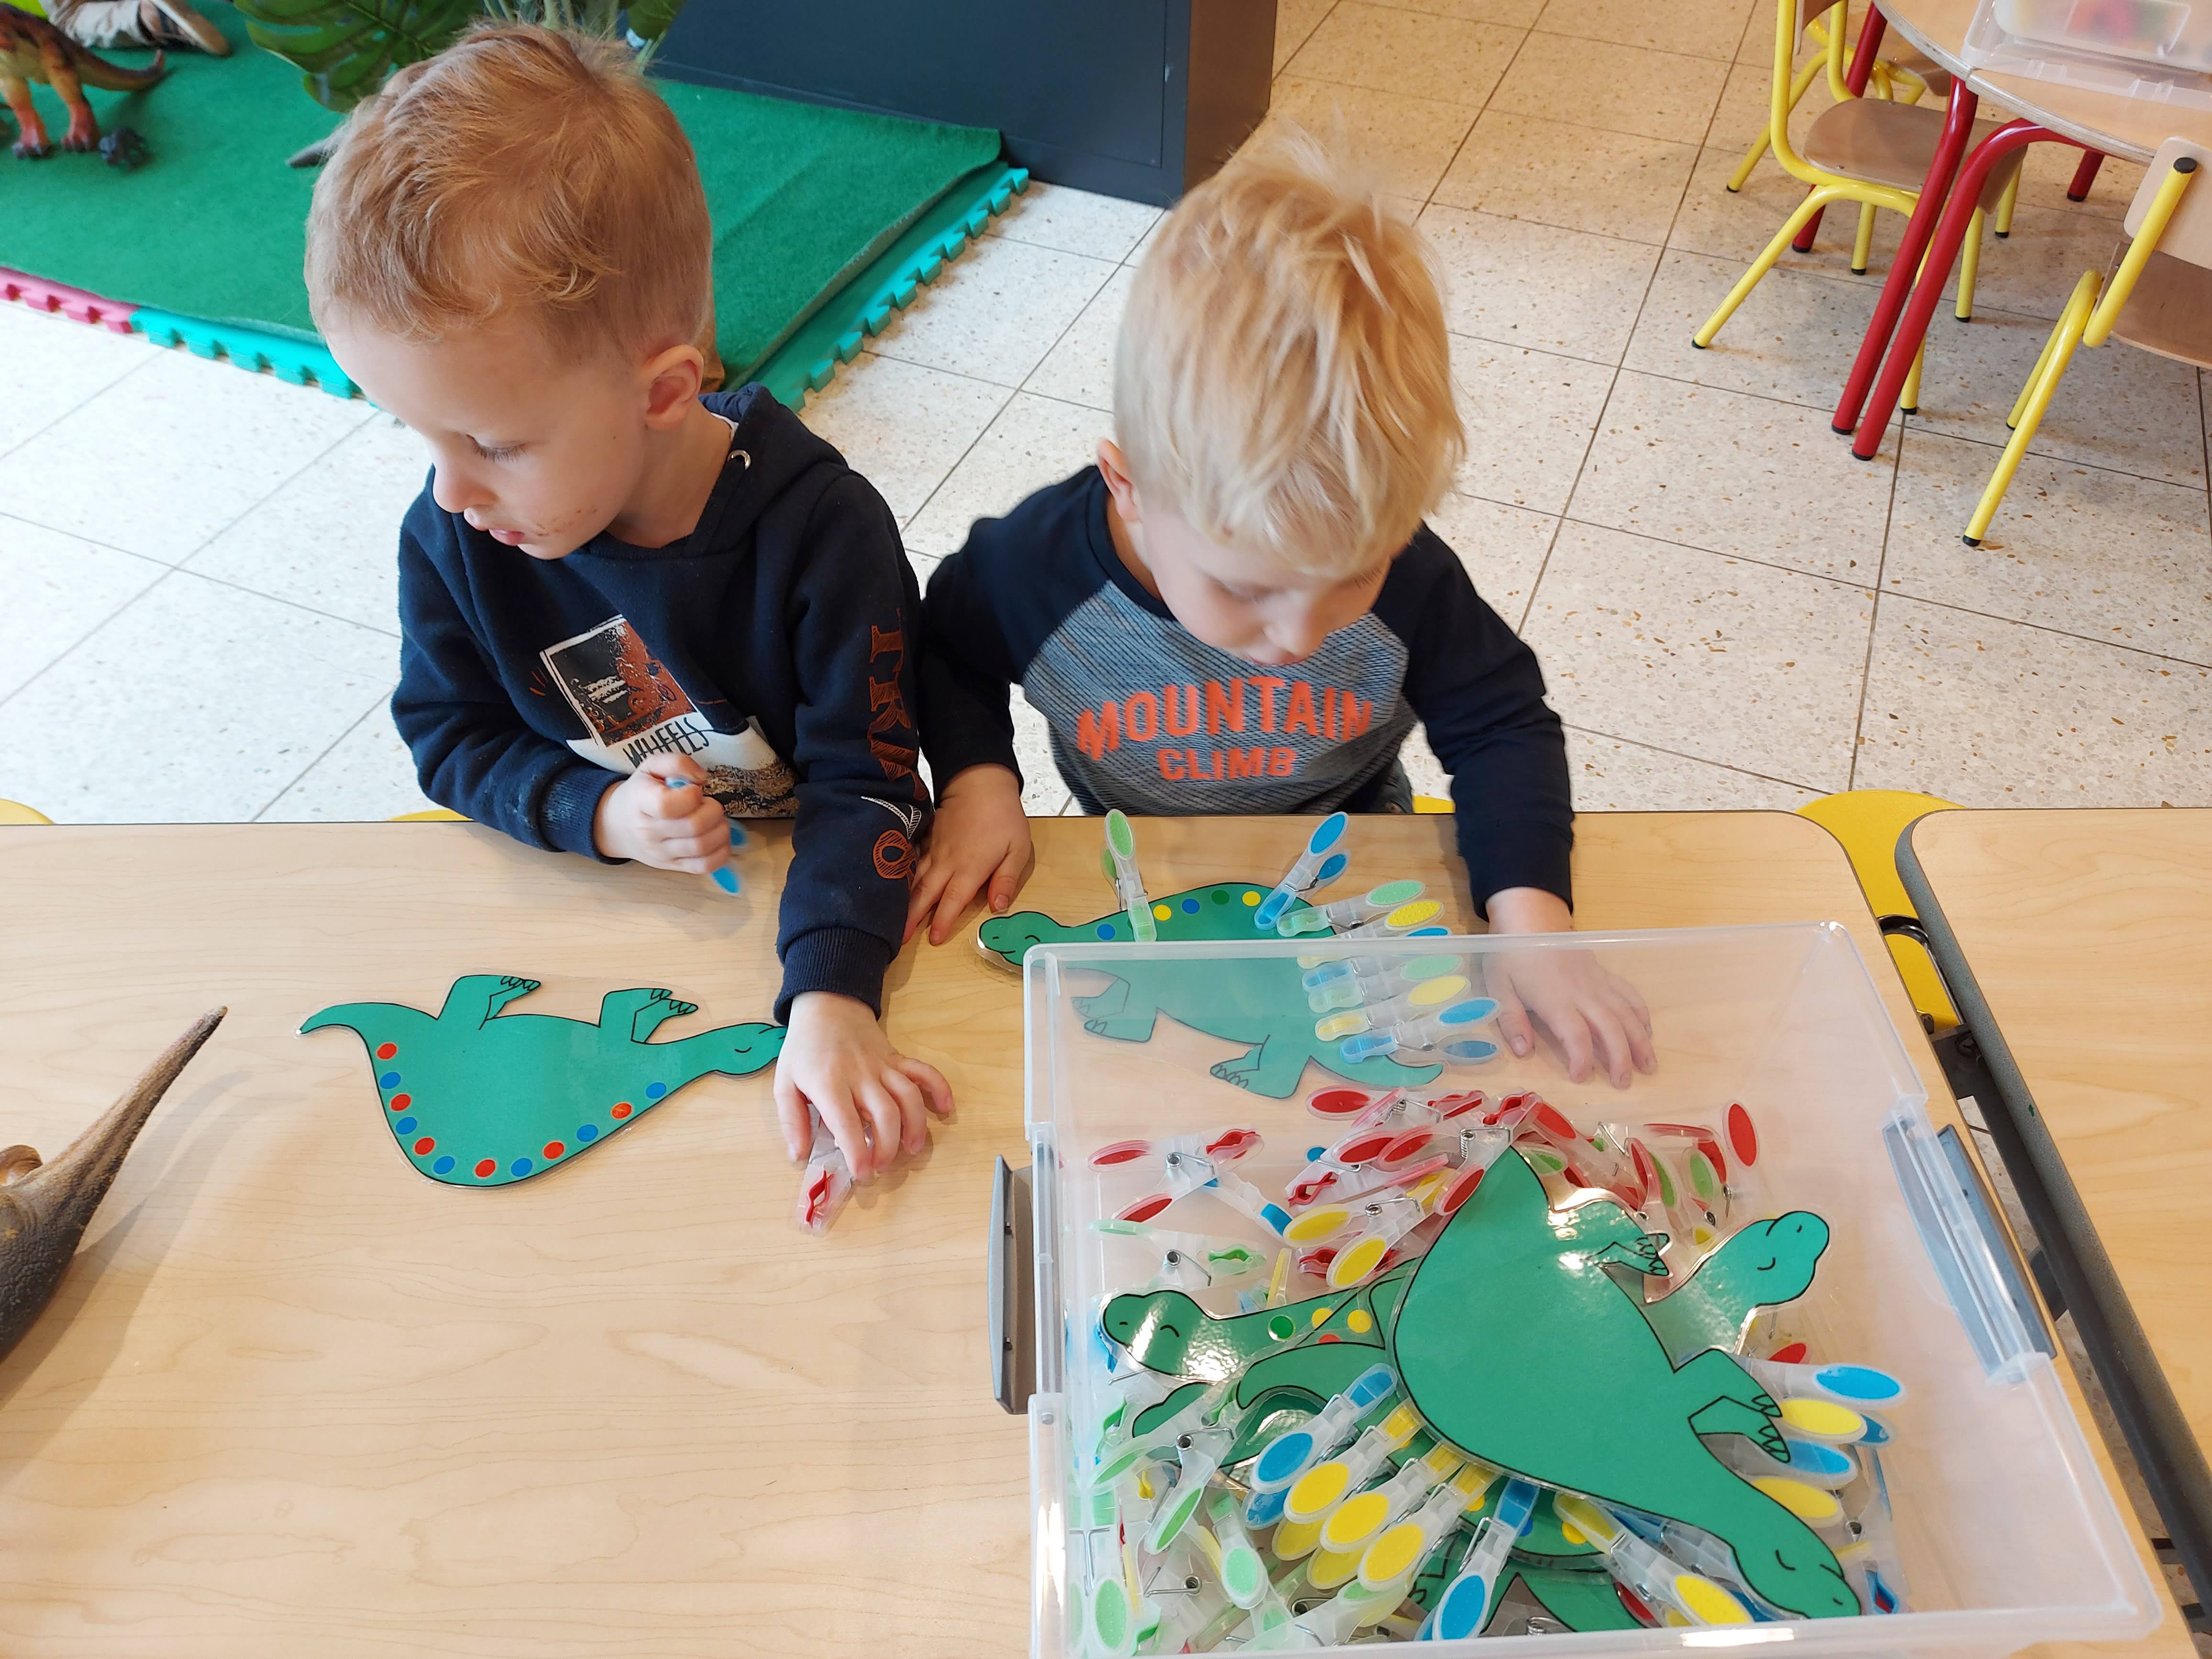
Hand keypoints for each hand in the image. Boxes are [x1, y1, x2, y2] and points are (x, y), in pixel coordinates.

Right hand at [592, 753, 730, 872]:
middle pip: (693, 827)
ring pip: (702, 847)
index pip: (667, 805)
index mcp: (641, 803)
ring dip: (720, 830)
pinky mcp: (673, 866)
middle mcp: (649, 832)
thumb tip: (701, 778)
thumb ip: (676, 763)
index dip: (691, 795)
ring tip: (715, 819)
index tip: (694, 790)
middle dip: (713, 811)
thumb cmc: (640, 793)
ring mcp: (661, 853)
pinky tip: (718, 838)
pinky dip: (721, 853)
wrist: (618, 826)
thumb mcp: (651, 767)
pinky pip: (704, 867)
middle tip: (709, 804)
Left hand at [774, 991, 953, 1181]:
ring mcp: (882, 1065)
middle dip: (888, 1147)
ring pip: (908, 1096)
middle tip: (882, 1166)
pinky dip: (939, 1089)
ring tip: (912, 1149)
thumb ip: (791, 1121)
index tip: (863, 1174)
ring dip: (916, 1126)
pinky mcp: (897, 1057)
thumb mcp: (784, 1083)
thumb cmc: (803, 1049)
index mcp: (828, 1083)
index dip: (857, 1152)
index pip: (847, 1123)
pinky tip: (945, 1108)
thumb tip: (798, 1155)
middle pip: (885, 1114)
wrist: (826, 1005)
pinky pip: (924, 1071)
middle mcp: (860, 1075)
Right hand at [904, 764, 1032, 945]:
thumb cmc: (1004, 817)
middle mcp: (947, 863)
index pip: (953, 901)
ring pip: (914, 880)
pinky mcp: (928, 840)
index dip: (942, 922)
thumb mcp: (1018, 849)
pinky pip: (912, 863)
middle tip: (898, 939)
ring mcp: (934, 850)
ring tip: (891, 919)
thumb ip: (1006, 879)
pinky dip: (902, 877)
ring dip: (903, 901)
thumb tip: (998, 908)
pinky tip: (892, 888)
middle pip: (925, 894)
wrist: (980, 782)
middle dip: (911, 918)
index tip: (933, 940)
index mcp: (970, 869)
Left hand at [1481, 887, 1655, 1088]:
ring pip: (1627, 1012)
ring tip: (1649, 1066)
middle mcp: (1583, 992)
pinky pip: (1629, 994)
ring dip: (1640, 1040)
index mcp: (1554, 998)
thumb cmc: (1511, 954)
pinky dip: (1641, 1013)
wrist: (1530, 917)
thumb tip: (1523, 1052)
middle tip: (1624, 1083)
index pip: (1576, 1034)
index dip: (1582, 1058)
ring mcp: (1598, 982)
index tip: (1581, 1078)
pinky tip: (1648, 1031)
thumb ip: (1511, 1020)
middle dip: (1621, 1057)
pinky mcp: (1604, 973)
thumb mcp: (1498, 986)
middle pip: (1611, 1027)